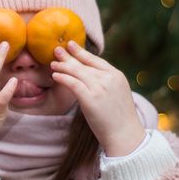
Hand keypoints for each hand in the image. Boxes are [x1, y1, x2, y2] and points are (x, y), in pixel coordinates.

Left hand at [49, 41, 145, 155]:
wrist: (125, 135)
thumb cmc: (120, 118)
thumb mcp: (118, 94)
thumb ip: (106, 83)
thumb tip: (90, 76)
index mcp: (117, 76)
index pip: (96, 60)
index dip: (82, 52)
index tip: (71, 44)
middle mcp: (108, 78)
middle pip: (84, 64)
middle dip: (69, 56)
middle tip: (56, 49)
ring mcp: (100, 87)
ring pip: (77, 72)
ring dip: (63, 66)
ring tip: (52, 63)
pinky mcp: (90, 98)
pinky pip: (73, 83)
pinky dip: (63, 78)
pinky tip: (55, 75)